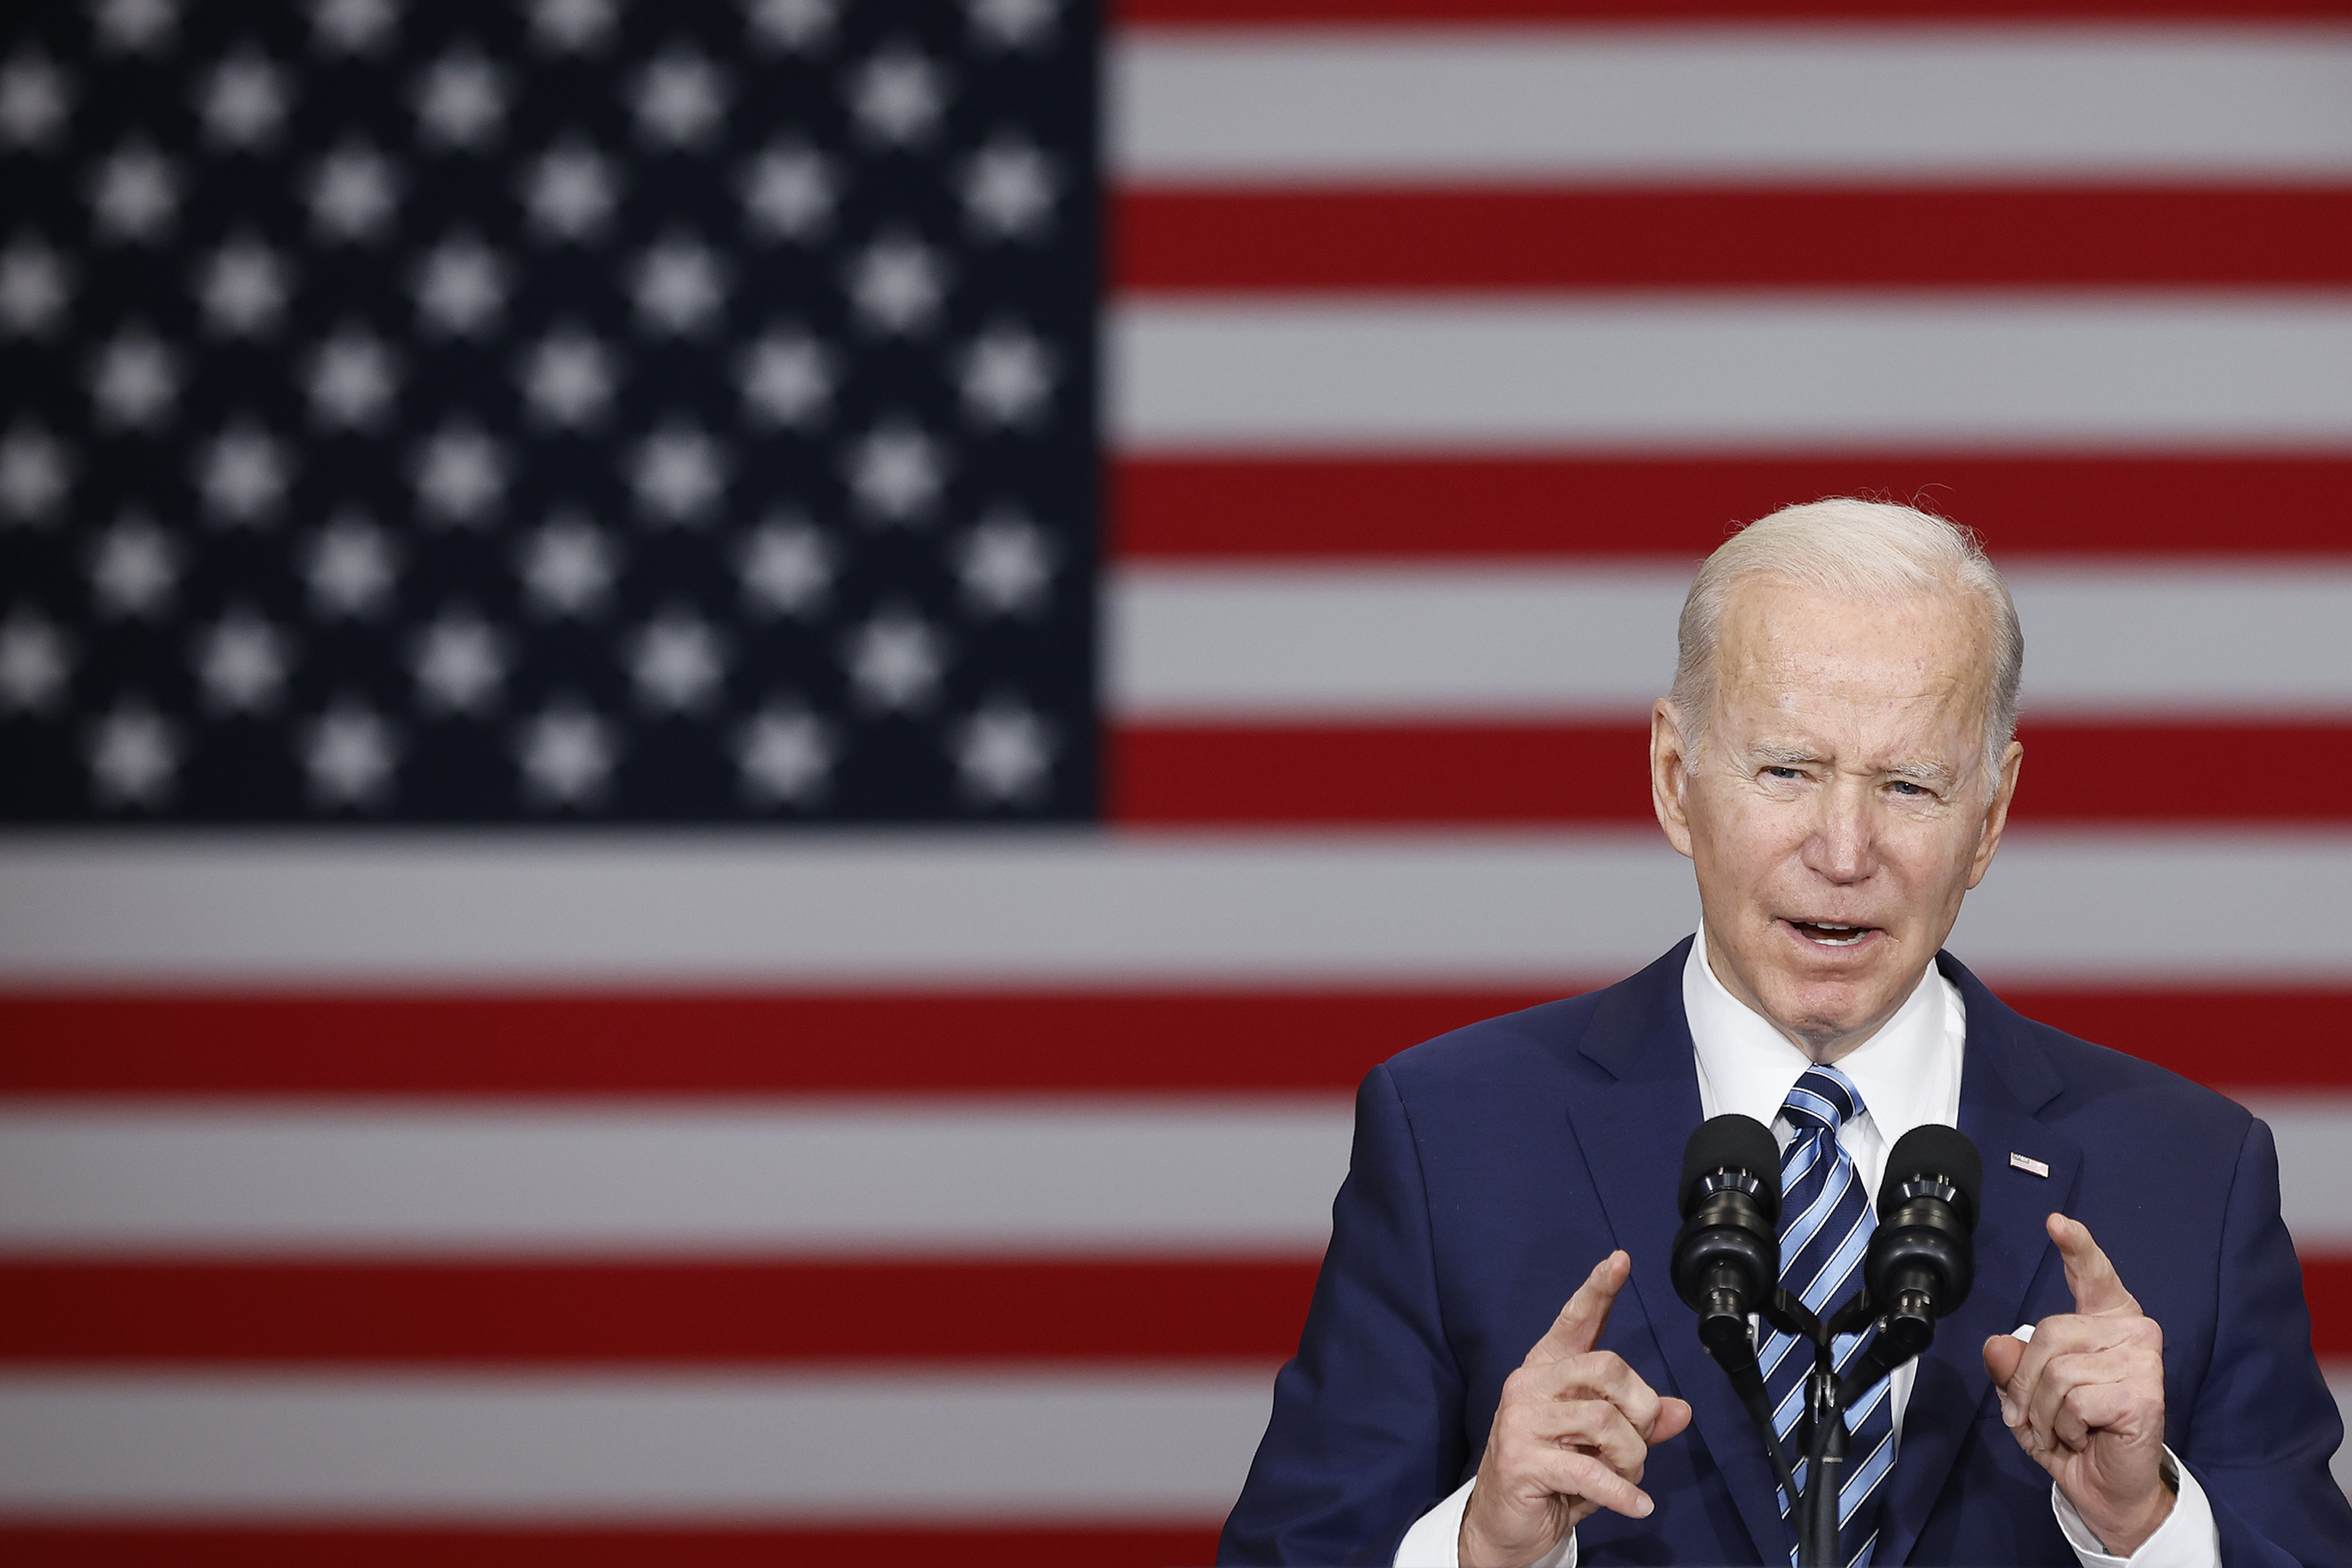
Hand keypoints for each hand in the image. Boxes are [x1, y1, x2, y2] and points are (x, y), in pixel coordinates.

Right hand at [1459, 1251, 1694, 1566]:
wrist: (1504, 1525)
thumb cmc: (1554, 1478)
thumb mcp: (1602, 1448)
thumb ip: (1639, 1424)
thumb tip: (1680, 1410)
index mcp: (1546, 1371)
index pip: (1575, 1322)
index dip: (1598, 1290)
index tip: (1619, 1260)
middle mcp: (1529, 1386)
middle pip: (1605, 1367)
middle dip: (1640, 1407)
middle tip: (1641, 1441)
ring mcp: (1521, 1421)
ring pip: (1603, 1421)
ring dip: (1632, 1458)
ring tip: (1628, 1478)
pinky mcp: (1521, 1460)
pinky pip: (1590, 1470)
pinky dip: (1623, 1492)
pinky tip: (1637, 1505)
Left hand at [1981, 1214, 2172, 1554]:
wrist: (2107, 1489)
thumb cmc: (2074, 1434)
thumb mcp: (2026, 1395)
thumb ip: (2011, 1364)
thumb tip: (1998, 1347)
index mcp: (2105, 1321)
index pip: (2093, 1275)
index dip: (2076, 1247)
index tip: (2057, 1222)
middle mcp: (2131, 1332)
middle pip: (2047, 1333)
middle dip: (2027, 1384)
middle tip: (2040, 1415)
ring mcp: (2142, 1361)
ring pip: (2056, 1371)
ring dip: (2044, 1412)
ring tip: (2066, 1429)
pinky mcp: (2143, 1393)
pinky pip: (2073, 1401)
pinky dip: (2064, 1427)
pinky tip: (2087, 1437)